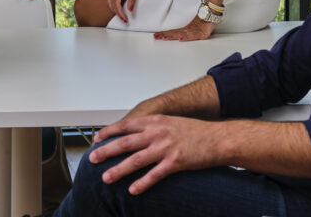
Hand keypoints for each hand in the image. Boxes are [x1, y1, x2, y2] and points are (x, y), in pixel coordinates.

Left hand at [89, 115, 222, 194]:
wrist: (218, 139)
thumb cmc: (195, 132)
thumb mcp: (170, 122)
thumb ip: (152, 127)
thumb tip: (134, 134)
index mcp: (155, 121)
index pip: (125, 125)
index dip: (109, 132)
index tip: (96, 139)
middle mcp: (158, 133)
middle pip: (125, 143)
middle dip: (106, 151)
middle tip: (92, 159)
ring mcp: (166, 147)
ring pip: (136, 160)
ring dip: (119, 170)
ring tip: (106, 178)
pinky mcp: (175, 162)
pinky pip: (154, 175)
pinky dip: (142, 183)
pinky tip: (132, 190)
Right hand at [108, 0, 143, 22]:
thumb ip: (132, 0)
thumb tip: (130, 10)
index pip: (117, 4)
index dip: (120, 13)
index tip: (125, 19)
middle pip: (113, 5)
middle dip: (118, 14)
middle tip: (125, 20)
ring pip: (111, 3)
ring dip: (116, 11)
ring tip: (123, 17)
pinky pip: (111, 1)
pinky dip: (114, 7)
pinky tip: (119, 11)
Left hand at [154, 16, 215, 41]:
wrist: (212, 13)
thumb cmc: (205, 20)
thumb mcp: (195, 27)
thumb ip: (189, 32)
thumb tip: (182, 35)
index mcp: (186, 29)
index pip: (173, 31)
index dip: (164, 33)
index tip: (156, 35)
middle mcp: (188, 30)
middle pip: (174, 33)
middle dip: (164, 35)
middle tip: (155, 37)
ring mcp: (194, 31)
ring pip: (181, 34)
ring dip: (172, 36)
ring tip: (164, 38)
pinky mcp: (201, 33)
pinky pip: (192, 36)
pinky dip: (186, 38)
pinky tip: (181, 39)